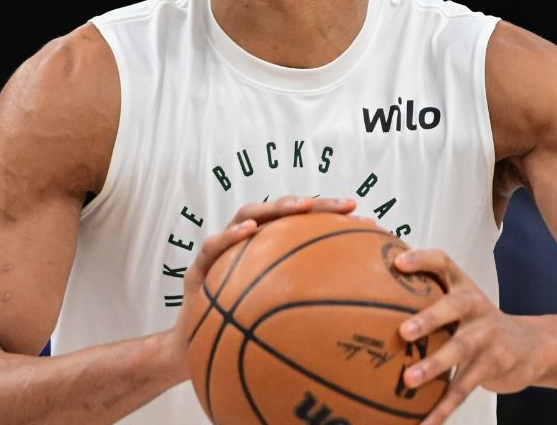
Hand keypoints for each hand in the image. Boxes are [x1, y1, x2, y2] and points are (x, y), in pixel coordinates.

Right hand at [165, 195, 356, 378]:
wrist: (193, 351)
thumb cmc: (239, 332)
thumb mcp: (275, 323)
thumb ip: (303, 310)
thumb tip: (353, 317)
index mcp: (265, 252)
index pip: (298, 226)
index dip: (329, 218)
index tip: (362, 218)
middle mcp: (245, 244)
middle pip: (279, 214)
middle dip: (314, 205)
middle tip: (346, 205)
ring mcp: (222, 252)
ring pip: (246, 215)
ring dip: (275, 208)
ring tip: (302, 206)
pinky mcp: (199, 267)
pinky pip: (213, 247)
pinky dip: (230, 236)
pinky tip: (248, 231)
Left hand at [394, 248, 545, 424]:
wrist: (530, 346)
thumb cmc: (479, 321)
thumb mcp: (461, 301)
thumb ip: (428, 295)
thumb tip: (369, 296)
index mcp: (463, 287)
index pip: (443, 263)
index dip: (422, 260)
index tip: (397, 263)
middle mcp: (476, 306)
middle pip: (453, 307)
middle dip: (429, 318)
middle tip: (404, 331)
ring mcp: (487, 336)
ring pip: (459, 350)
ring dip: (434, 366)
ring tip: (410, 379)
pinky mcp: (492, 365)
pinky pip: (463, 388)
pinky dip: (442, 409)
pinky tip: (425, 423)